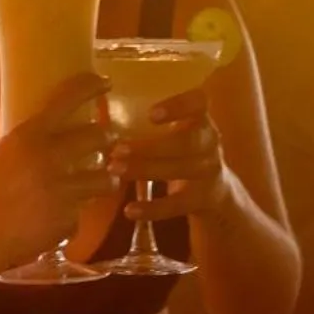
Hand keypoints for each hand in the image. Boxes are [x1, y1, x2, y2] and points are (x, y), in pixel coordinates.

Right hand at [0, 74, 114, 277]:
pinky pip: (79, 215)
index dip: (91, 87)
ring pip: (105, 179)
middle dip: (106, 139)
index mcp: (27, 137)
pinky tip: (56, 220)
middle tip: (104, 142)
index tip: (104, 83)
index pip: (69, 100)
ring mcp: (64, 192)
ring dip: (102, 179)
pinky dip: (71, 216)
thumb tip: (14, 146)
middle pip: (100, 137)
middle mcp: (51, 160)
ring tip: (97, 182)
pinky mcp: (68, 221)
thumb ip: (8, 149)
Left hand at [113, 88, 230, 221]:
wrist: (217, 192)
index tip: (151, 114)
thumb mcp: (177, 132)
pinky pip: (179, 204)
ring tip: (115, 170)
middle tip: (117, 149)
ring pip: (181, 170)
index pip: (200, 103)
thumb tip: (95, 112)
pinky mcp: (205, 200)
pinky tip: (129, 210)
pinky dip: (154, 208)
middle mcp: (210, 143)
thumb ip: (148, 123)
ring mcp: (210, 172)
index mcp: (201, 119)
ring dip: (146, 170)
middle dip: (152, 146)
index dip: (180, 106)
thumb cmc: (182, 152)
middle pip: (188, 142)